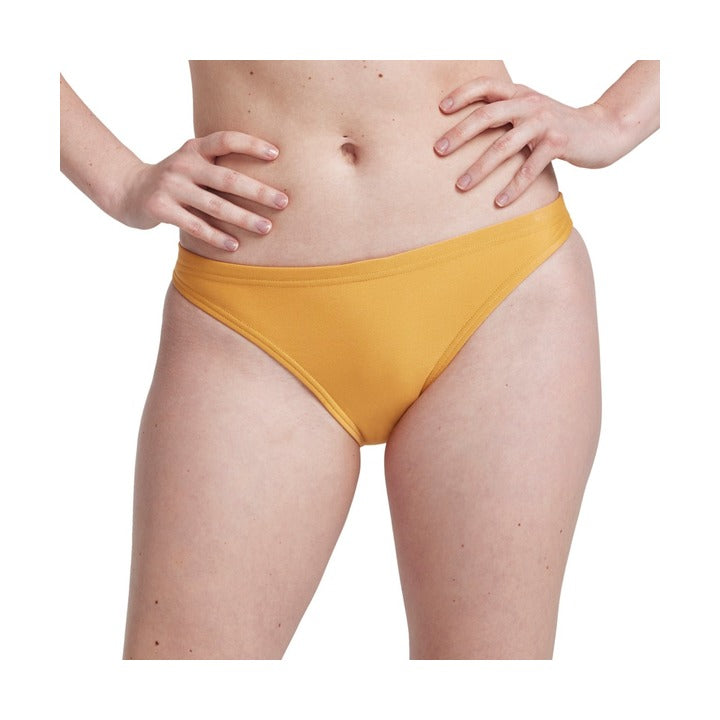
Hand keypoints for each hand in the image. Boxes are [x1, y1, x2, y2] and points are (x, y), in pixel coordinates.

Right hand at [118, 130, 288, 250]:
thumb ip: (220, 166)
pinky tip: (235, 246)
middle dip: (258, 191)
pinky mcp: (160, 208)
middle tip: (284, 202)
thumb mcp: (193, 164)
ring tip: (266, 228)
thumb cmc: (176, 180)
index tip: (277, 154)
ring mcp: (171, 186)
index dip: (251, 144)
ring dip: (243, 218)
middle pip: (227, 178)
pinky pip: (194, 225)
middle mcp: (183, 164)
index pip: (226, 140)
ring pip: (214, 205)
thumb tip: (268, 177)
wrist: (129, 191)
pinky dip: (216, 237)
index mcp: (195, 149)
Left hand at [433, 76, 620, 206]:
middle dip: (460, 133)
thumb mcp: (532, 111)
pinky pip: (529, 168)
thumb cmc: (557, 125)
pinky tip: (499, 202)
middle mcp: (529, 103)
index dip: (462, 94)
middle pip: (487, 115)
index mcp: (520, 93)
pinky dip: (513, 187)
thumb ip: (507, 113)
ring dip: (480, 167)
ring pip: (504, 145)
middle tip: (439, 150)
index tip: (440, 109)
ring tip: (461, 185)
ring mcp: (544, 122)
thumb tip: (468, 130)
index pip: (486, 85)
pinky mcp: (558, 143)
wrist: (603, 130)